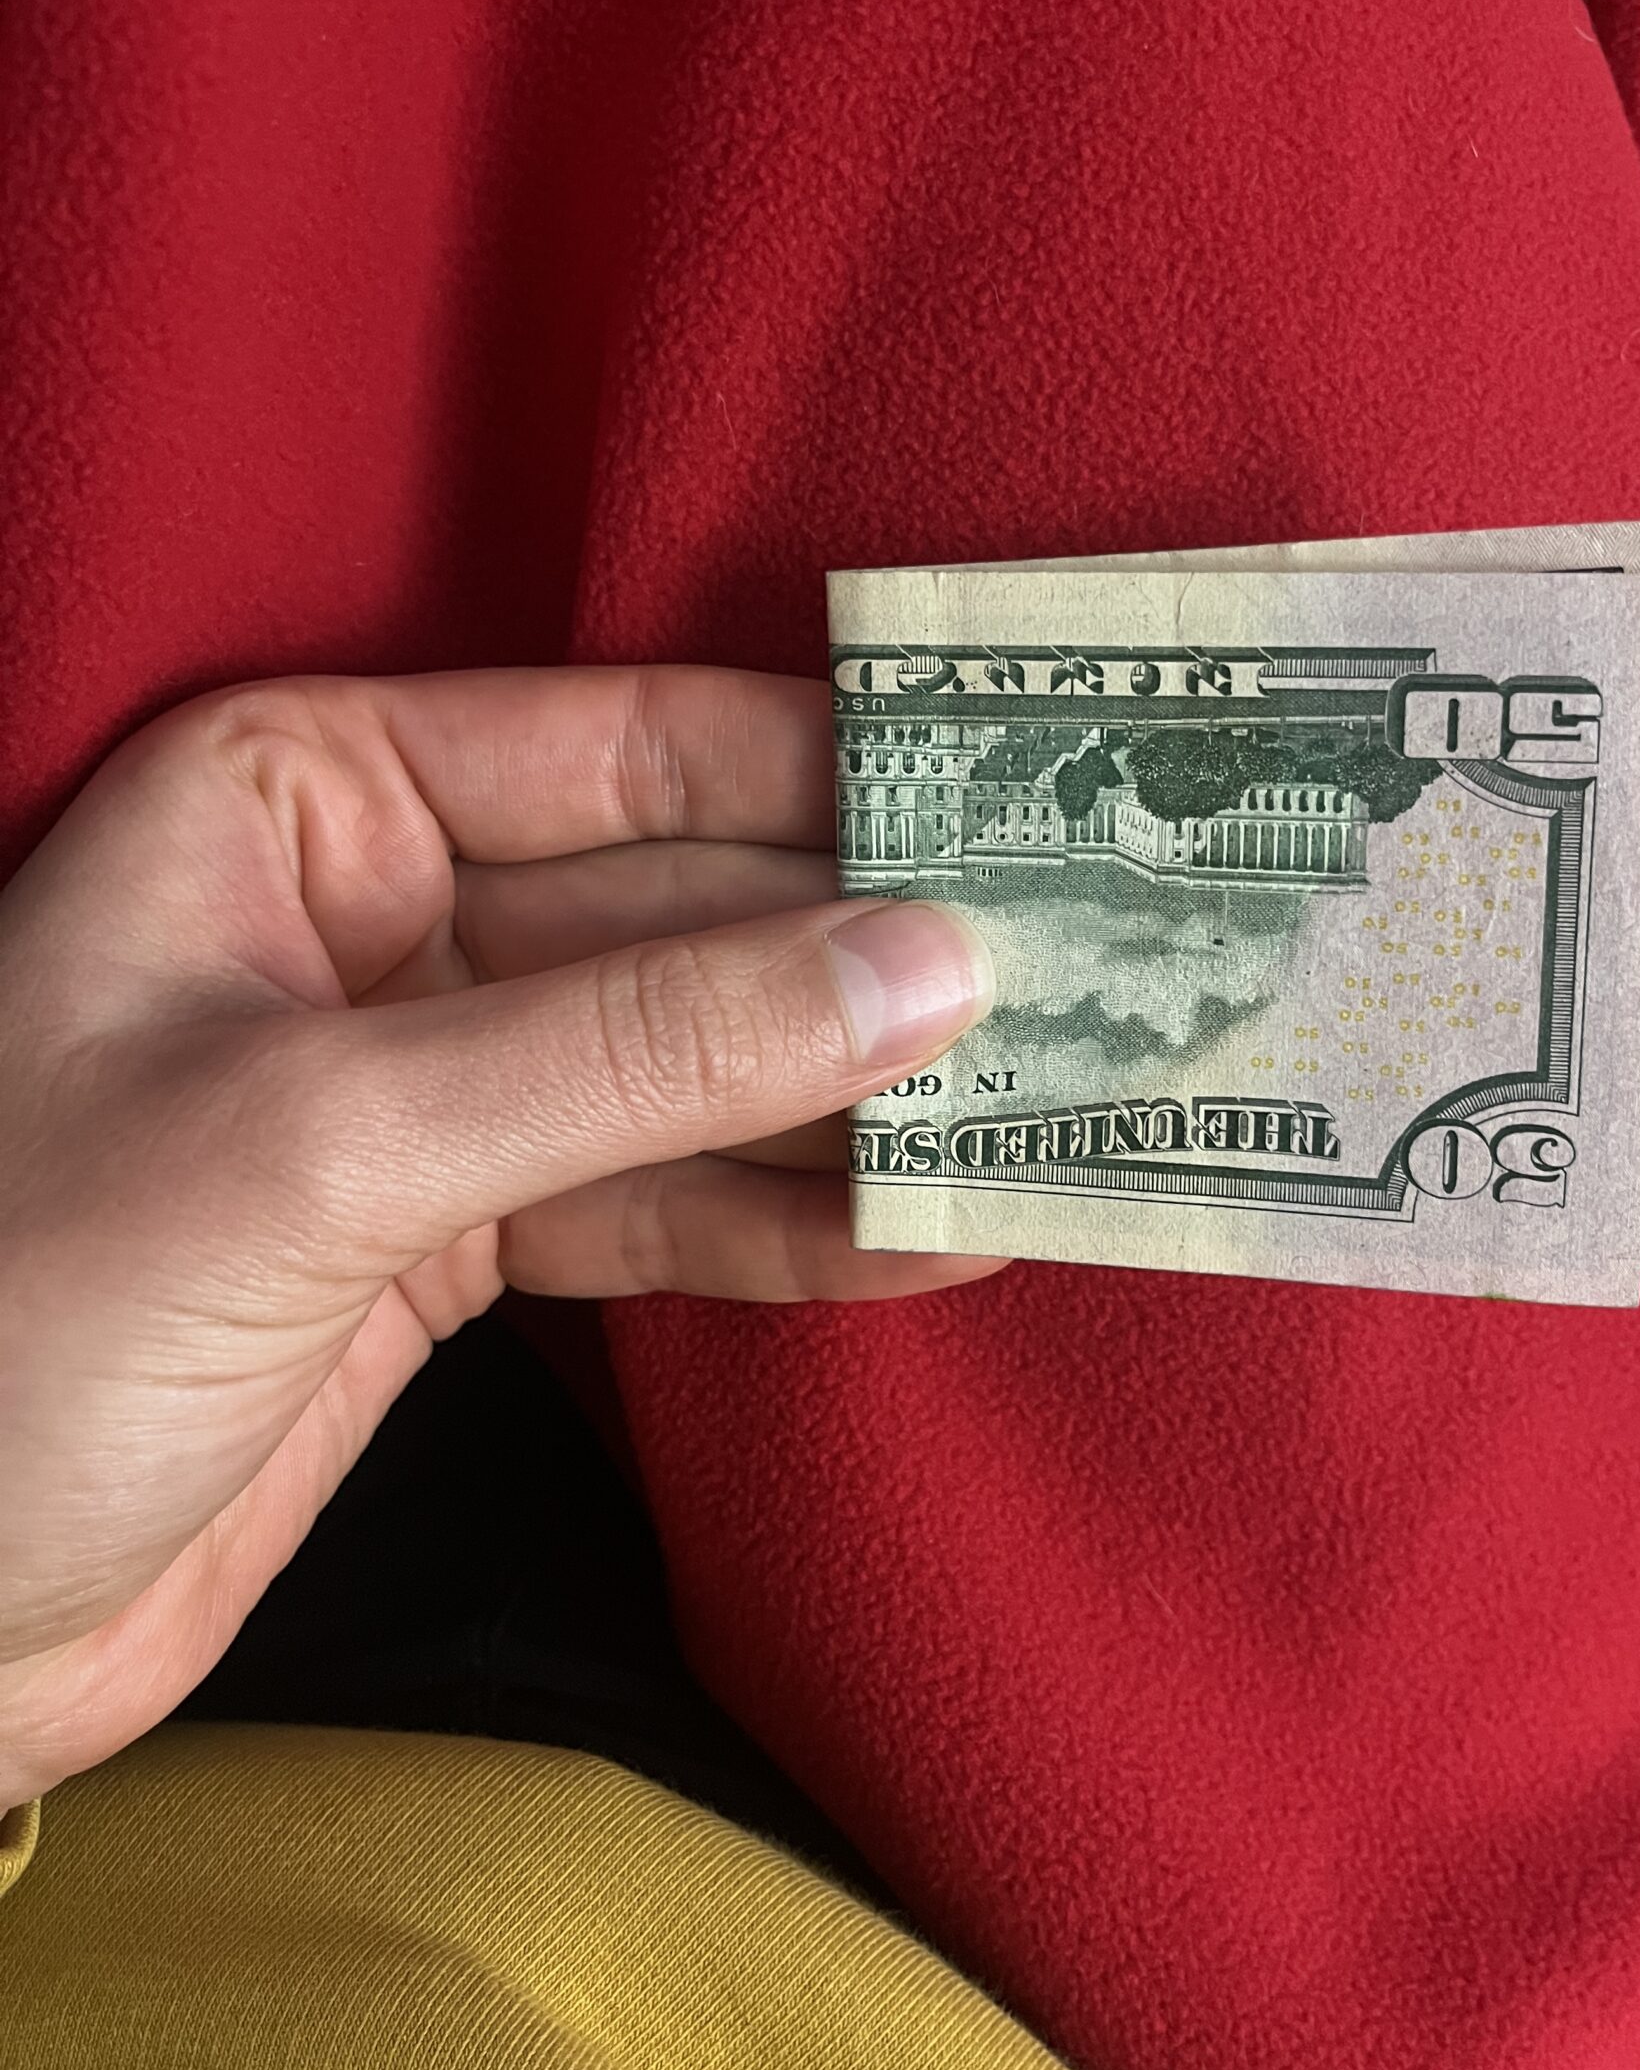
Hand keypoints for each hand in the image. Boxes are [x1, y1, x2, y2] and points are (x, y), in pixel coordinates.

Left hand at [0, 666, 996, 1804]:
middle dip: (876, 963)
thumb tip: (928, 965)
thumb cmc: (8, 1317)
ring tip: (1065, 1115)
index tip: (1036, 802)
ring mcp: (426, 1086)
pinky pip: (658, 1207)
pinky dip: (788, 1232)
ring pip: (694, 1070)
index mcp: (303, 801)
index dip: (832, 781)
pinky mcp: (453, 1243)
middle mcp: (379, 917)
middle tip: (1100, 979)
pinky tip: (929, 1238)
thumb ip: (638, 1051)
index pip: (623, 752)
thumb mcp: (330, 1145)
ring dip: (863, 1108)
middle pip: (688, 914)